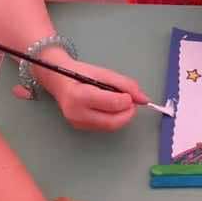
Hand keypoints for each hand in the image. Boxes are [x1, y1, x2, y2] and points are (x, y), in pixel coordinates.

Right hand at [12, 50, 147, 131]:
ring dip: (121, 116)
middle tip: (131, 102)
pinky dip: (112, 117)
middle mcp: (76, 113)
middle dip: (127, 113)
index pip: (112, 104)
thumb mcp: (103, 73)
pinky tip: (109, 107)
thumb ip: (125, 84)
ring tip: (119, 102)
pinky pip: (103, 126)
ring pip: (110, 126)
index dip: (127, 100)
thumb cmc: (80, 73)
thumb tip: (144, 99)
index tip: (130, 94)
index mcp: (80, 96)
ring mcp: (77, 123)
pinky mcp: (79, 127)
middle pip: (113, 121)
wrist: (57, 80)